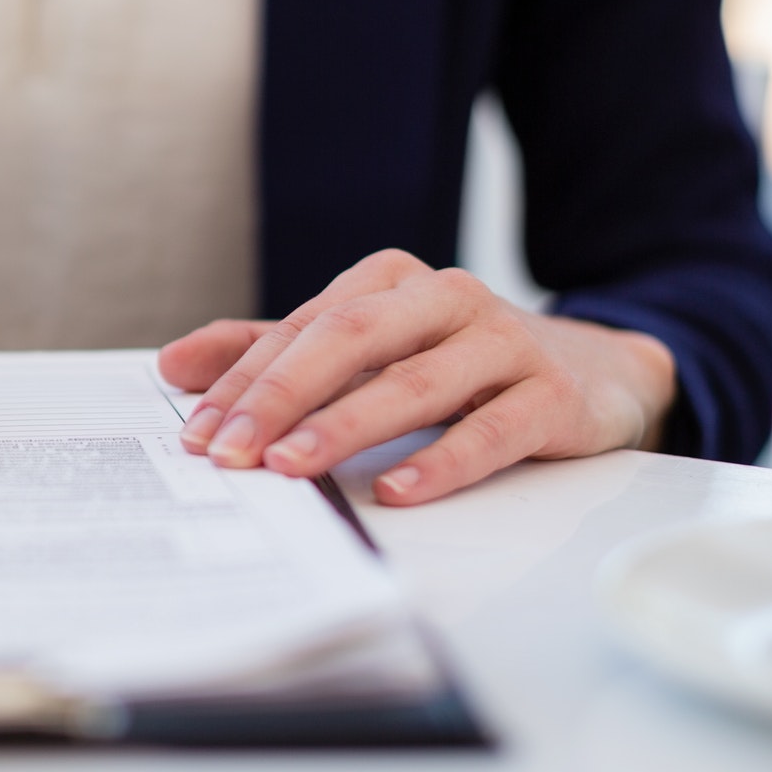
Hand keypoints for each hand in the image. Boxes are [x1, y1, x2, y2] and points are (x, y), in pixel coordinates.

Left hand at [158, 250, 674, 504]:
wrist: (598, 369)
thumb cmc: (460, 361)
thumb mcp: (367, 348)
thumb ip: (274, 352)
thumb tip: (174, 363)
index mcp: (390, 281)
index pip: (303, 328)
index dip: (245, 380)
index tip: (197, 431)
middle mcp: (445, 298)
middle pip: (350, 340)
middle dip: (280, 395)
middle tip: (229, 449)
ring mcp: (502, 343)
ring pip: (414, 382)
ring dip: (346, 426)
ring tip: (291, 465)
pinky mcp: (550, 394)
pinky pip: (491, 430)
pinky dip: (441, 461)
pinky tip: (397, 491)